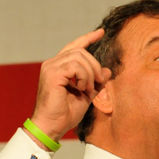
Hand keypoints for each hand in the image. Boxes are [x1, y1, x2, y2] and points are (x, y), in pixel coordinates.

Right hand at [29, 29, 111, 144]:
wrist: (52, 126)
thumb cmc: (65, 114)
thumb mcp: (86, 95)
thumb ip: (95, 82)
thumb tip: (107, 71)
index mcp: (58, 67)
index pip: (74, 47)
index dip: (88, 38)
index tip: (101, 32)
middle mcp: (52, 64)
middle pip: (80, 51)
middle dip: (95, 65)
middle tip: (99, 82)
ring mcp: (51, 67)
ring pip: (79, 57)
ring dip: (90, 73)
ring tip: (88, 88)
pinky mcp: (52, 73)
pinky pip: (75, 66)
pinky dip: (84, 77)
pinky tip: (82, 88)